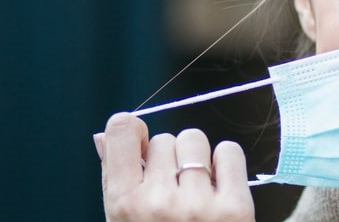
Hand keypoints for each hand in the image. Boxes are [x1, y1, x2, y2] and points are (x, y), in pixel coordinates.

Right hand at [94, 113, 254, 221]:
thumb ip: (115, 180)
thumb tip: (103, 137)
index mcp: (123, 206)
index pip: (123, 130)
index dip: (135, 133)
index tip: (143, 149)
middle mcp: (157, 202)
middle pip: (164, 139)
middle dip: (168, 159)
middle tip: (173, 190)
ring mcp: (197, 204)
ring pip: (195, 140)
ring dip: (196, 158)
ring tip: (196, 189)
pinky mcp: (235, 208)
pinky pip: (229, 152)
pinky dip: (226, 164)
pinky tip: (219, 188)